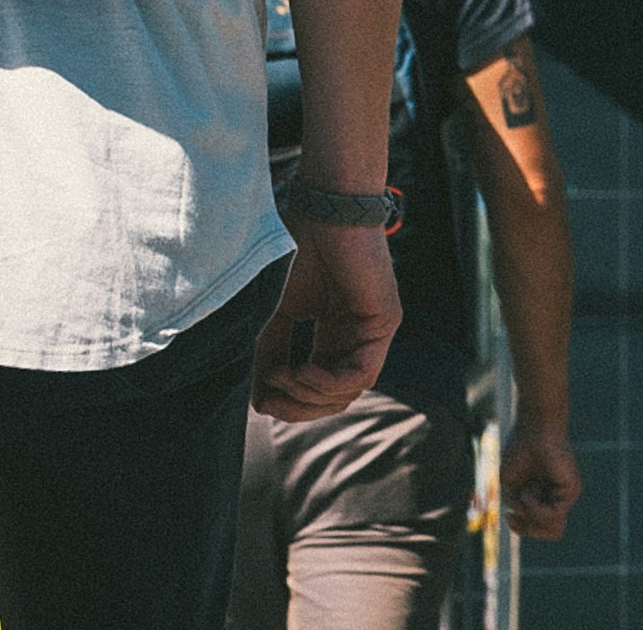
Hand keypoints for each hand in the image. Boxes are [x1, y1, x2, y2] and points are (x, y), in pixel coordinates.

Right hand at [254, 220, 401, 421]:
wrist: (323, 209)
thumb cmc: (296, 249)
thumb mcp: (274, 312)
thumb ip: (268, 353)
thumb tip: (258, 399)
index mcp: (331, 337)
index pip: (315, 390)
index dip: (287, 403)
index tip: (261, 397)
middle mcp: (354, 339)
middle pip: (332, 400)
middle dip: (297, 406)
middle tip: (270, 393)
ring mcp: (372, 333)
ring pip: (346, 393)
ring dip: (308, 394)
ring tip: (284, 375)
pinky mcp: (384, 324)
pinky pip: (361, 376)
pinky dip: (328, 382)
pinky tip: (303, 369)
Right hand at [500, 426, 580, 540]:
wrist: (533, 429)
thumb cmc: (520, 451)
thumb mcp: (510, 485)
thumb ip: (516, 505)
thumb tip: (523, 516)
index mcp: (545, 498)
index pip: (542, 528)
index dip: (523, 529)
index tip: (509, 516)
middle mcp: (558, 498)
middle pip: (550, 533)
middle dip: (528, 529)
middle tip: (515, 513)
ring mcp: (566, 495)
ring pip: (553, 528)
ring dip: (532, 515)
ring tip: (525, 492)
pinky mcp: (571, 490)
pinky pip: (554, 514)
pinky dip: (536, 507)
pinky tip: (529, 490)